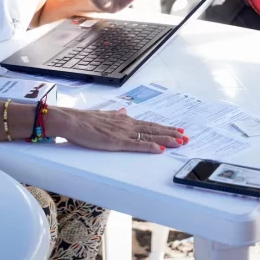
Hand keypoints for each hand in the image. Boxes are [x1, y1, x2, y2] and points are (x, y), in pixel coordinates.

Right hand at [52, 107, 187, 153]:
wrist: (73, 120)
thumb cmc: (85, 120)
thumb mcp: (104, 114)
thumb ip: (116, 114)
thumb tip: (125, 111)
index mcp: (125, 120)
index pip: (149, 124)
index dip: (164, 128)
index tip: (177, 130)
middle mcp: (128, 125)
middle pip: (154, 129)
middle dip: (171, 133)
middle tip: (186, 137)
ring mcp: (124, 133)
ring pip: (150, 136)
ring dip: (167, 139)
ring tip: (180, 142)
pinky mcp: (117, 142)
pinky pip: (138, 145)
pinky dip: (151, 147)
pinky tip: (161, 149)